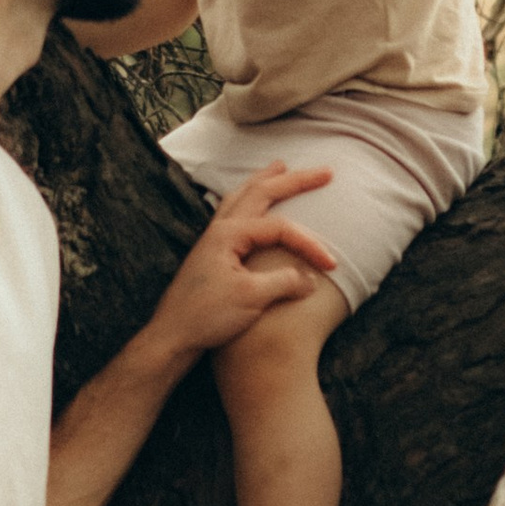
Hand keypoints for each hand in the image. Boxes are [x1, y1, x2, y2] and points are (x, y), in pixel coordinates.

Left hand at [153, 163, 336, 358]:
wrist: (173, 337)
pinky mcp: (213, 253)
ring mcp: (213, 240)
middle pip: (260, 192)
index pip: (280, 228)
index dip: (309, 243)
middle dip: (294, 180)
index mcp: (228, 235)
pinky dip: (249, 200)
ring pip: (242, 197)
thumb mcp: (251, 299)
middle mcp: (219, 229)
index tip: (331, 265)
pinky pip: (234, 213)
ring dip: (265, 181)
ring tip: (280, 167)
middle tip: (324, 172)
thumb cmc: (206, 316)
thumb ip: (285, 282)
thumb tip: (311, 279)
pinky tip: (251, 204)